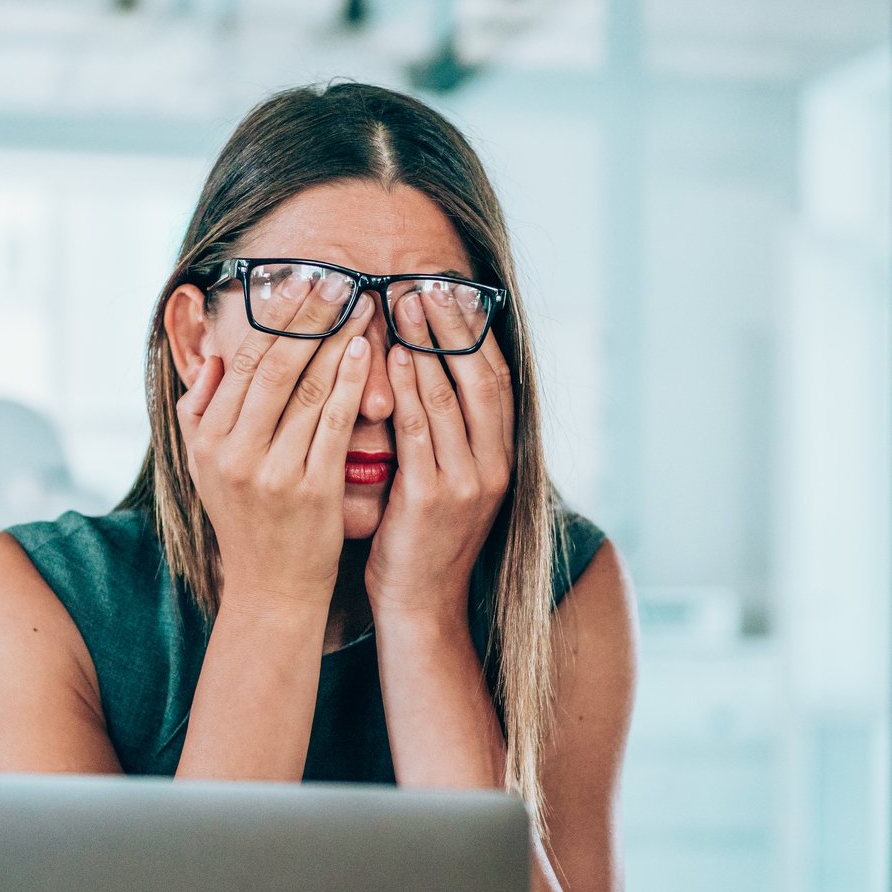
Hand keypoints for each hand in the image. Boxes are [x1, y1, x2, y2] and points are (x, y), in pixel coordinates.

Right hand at [177, 278, 374, 613]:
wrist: (272, 589)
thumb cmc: (246, 521)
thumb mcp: (205, 468)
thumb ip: (199, 411)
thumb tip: (209, 355)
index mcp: (207, 441)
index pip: (240, 363)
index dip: (271, 319)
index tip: (298, 283)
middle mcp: (233, 453)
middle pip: (273, 368)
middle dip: (306, 318)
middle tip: (336, 278)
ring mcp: (273, 473)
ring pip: (306, 390)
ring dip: (336, 340)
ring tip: (359, 303)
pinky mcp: (312, 491)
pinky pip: (333, 423)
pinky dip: (350, 383)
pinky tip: (366, 352)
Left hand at [365, 285, 514, 623]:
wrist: (420, 608)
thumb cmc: (420, 542)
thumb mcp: (444, 482)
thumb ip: (442, 434)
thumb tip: (422, 376)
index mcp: (502, 458)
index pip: (496, 379)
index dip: (474, 333)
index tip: (450, 292)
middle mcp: (494, 466)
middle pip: (480, 378)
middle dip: (453, 328)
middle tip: (425, 284)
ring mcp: (468, 483)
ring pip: (450, 398)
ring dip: (425, 346)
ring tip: (403, 303)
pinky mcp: (433, 499)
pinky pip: (419, 431)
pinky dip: (406, 389)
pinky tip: (389, 356)